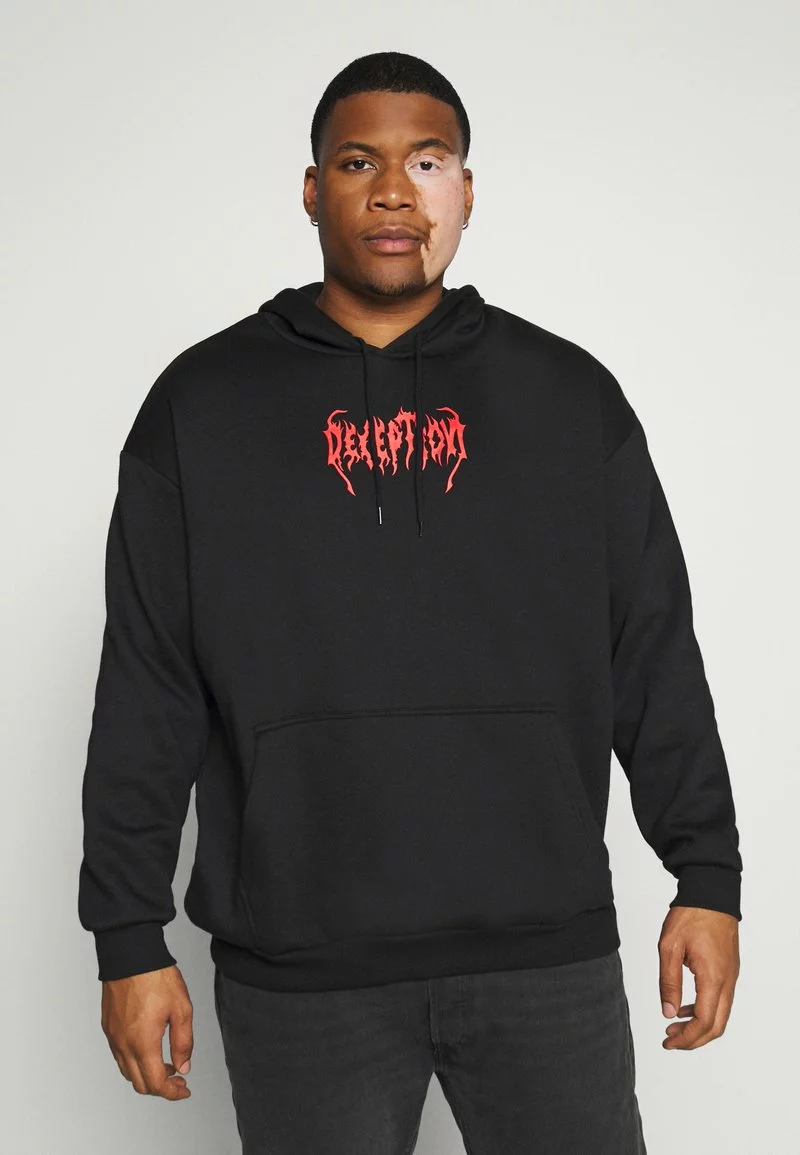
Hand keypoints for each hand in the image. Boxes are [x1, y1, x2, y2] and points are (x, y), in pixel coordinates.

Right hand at [101, 965, 192, 1098]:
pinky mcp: (108, 1027)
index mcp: (142, 1043)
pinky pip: (119, 1055)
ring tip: (166, 1064)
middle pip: (139, 1084)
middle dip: (161, 1088)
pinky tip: (149, 1048)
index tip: (184, 1089)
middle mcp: (123, 1045)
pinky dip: (134, 1062)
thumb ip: (183, 1042)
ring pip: (127, 1071)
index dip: (172, 1092)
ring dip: (146, 1075)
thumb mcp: (181, 1008)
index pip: (156, 1083)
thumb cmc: (156, 977)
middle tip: (178, 1079)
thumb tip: (183, 1066)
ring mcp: (113, 1037)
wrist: (130, 955)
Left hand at [658, 905, 739, 1049]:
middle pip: (716, 1026)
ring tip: (673, 1025)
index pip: (704, 1022)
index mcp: (713, 978)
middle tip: (670, 1040)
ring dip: (699, 1026)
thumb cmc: (691, 915)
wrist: (711, 894)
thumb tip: (668, 1013)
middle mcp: (727, 981)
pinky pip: (721, 1000)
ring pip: (720, 1015)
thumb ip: (669, 982)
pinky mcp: (729, 970)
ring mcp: (731, 976)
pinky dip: (704, 1010)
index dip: (686, 1038)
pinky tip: (685, 1007)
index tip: (667, 1042)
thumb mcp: (669, 947)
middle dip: (694, 1039)